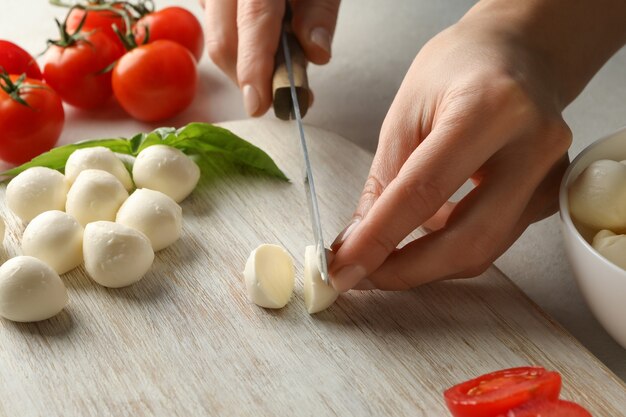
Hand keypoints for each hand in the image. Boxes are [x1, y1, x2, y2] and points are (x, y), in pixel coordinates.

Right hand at [201, 0, 339, 115]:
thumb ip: (319, 12)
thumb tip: (316, 54)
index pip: (254, 23)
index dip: (255, 69)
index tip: (259, 105)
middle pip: (223, 40)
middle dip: (247, 78)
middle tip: (277, 95)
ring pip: (214, 36)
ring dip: (241, 62)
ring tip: (273, 64)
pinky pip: (212, 22)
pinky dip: (235, 41)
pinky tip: (258, 39)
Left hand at [328, 2, 596, 290]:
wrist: (518, 53)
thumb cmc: (458, 69)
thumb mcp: (405, 113)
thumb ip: (383, 182)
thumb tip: (359, 242)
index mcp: (489, 109)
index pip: (424, 192)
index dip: (379, 239)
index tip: (343, 268)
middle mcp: (533, 144)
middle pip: (468, 240)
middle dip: (407, 271)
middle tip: (362, 276)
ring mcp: (549, 174)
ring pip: (484, 248)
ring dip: (426, 263)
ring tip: (384, 253)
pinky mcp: (549, 194)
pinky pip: (494, 238)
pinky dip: (451, 245)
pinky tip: (426, 231)